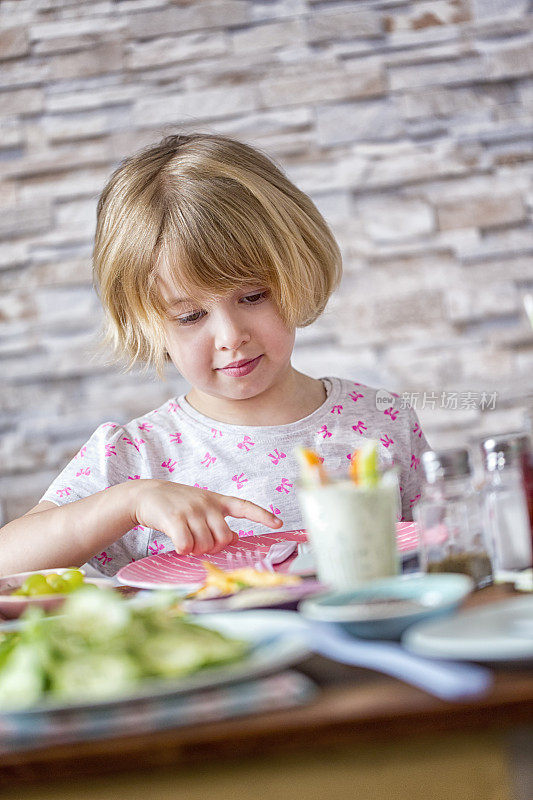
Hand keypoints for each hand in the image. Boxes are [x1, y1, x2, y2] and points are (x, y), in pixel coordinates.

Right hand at [131, 480, 282, 555]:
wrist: (146, 494)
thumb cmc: (176, 505)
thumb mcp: (201, 507)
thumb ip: (218, 520)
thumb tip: (235, 539)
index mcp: (216, 500)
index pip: (245, 506)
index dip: (262, 516)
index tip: (278, 523)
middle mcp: (207, 504)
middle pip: (225, 538)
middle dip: (214, 547)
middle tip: (200, 543)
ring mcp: (192, 510)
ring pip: (206, 545)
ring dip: (196, 550)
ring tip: (186, 540)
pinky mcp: (175, 519)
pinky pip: (187, 546)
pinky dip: (183, 550)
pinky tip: (177, 543)